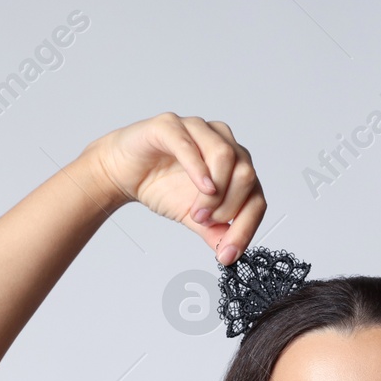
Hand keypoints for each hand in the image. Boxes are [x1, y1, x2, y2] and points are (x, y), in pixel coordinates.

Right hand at [89, 113, 265, 264]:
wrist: (123, 173)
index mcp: (236, 167)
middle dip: (229, 206)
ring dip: (215, 192)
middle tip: (204, 222)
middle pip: (247, 175)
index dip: (246, 228)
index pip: (256, 197)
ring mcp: (199, 130)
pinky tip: (202, 188)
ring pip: (226, 156)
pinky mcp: (172, 126)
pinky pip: (191, 145)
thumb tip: (231, 253)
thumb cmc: (161, 185)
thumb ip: (215, 231)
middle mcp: (224, 143)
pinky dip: (199, 169)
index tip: (228, 254)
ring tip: (197, 212)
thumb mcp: (193, 217)